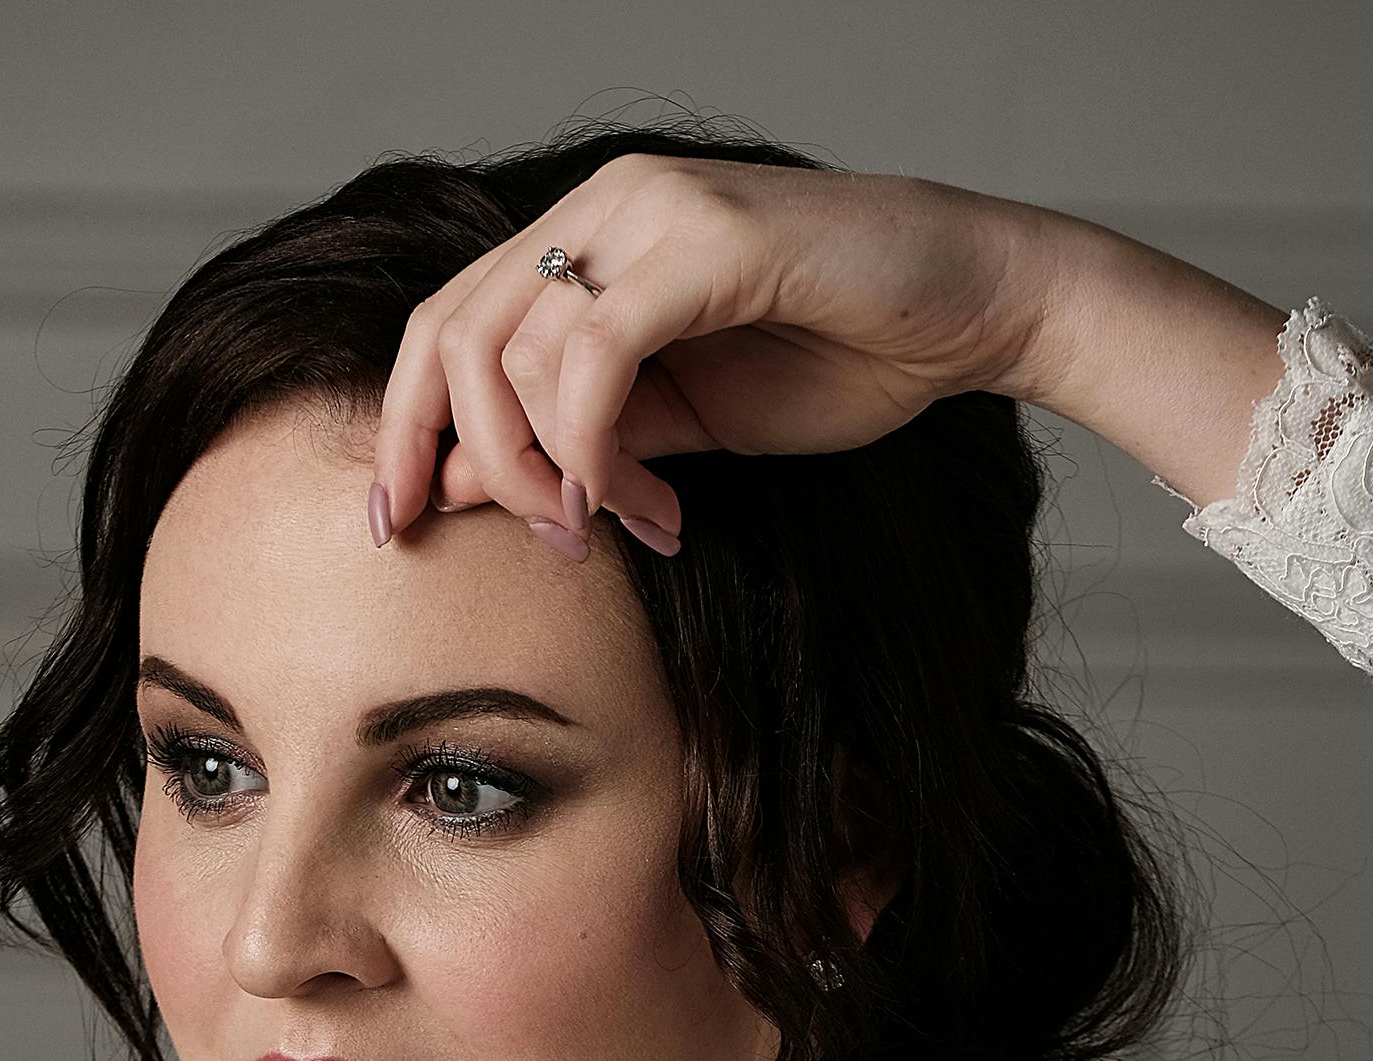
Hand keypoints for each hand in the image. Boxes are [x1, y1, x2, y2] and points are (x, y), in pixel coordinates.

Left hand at [369, 155, 1062, 552]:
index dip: (406, 425)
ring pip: (517, 350)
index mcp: (586, 239)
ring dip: (553, 469)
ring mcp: (650, 212)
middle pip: (455, 334)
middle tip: (523, 542)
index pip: (446, 323)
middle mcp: (602, 206)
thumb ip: (587, 443)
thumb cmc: (843, 357)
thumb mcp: (686, 422)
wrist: (969, 310)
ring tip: (622, 524)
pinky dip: (597, 448)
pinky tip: (646, 506)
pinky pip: (597, 355)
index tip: (402, 523)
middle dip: (459, 456)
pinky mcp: (704, 241)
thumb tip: (473, 490)